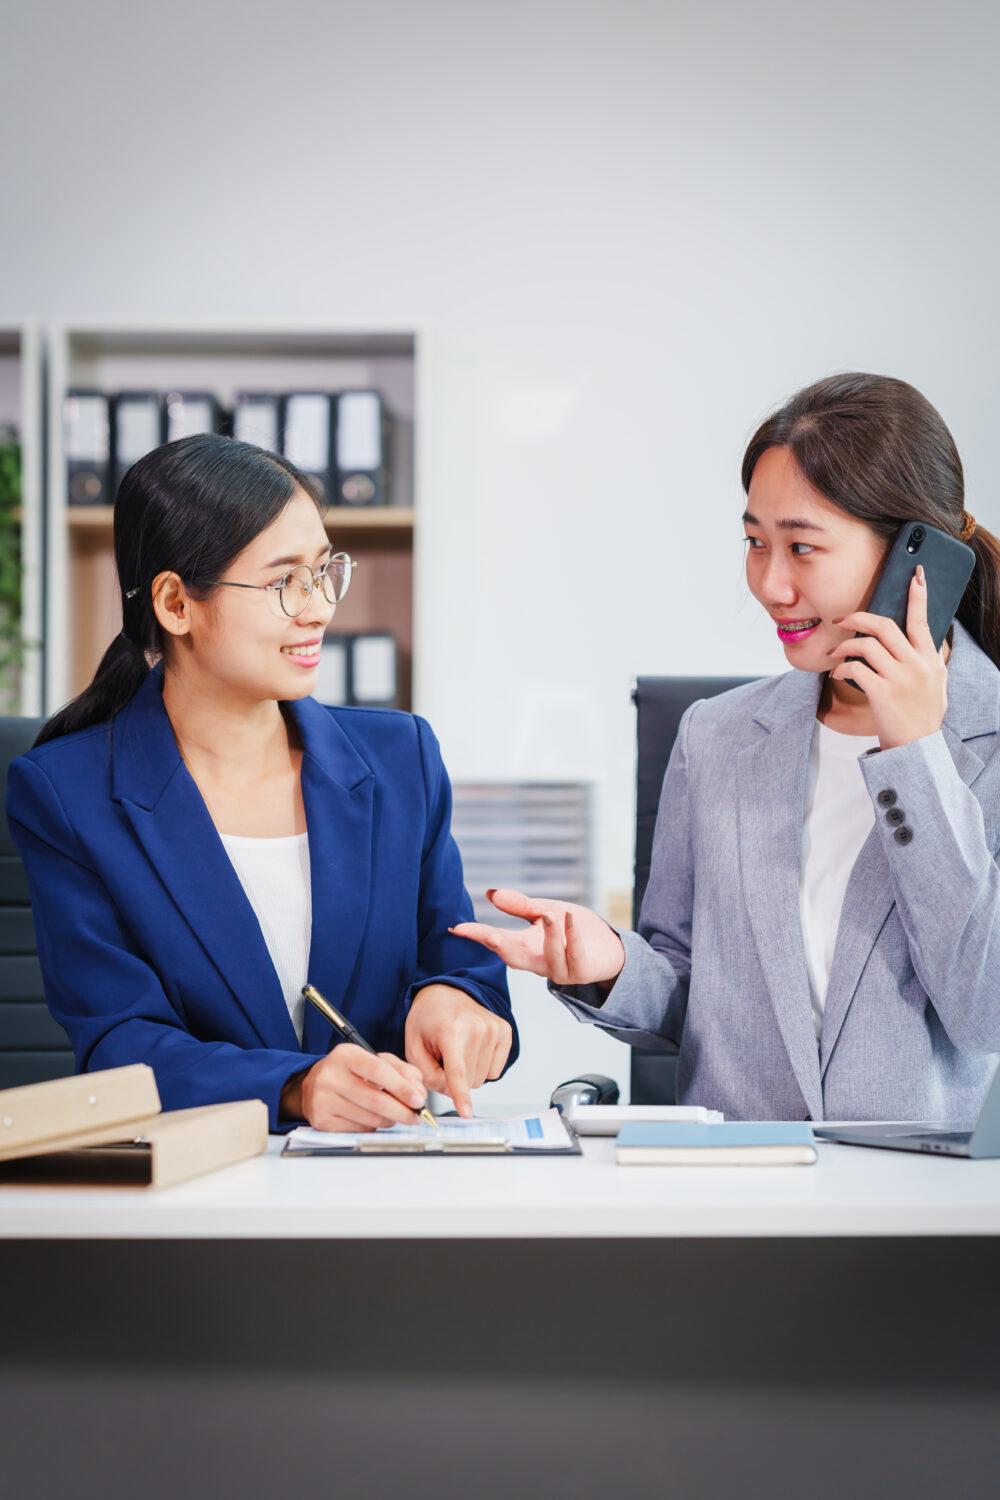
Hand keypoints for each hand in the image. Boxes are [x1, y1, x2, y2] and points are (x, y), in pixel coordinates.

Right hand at [284, 1044, 427, 1131]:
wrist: (313, 1085)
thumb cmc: (348, 1071)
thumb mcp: (373, 1060)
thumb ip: (400, 1070)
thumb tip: (418, 1090)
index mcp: (346, 1055)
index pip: (378, 1070)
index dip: (402, 1087)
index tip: (418, 1099)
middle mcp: (331, 1076)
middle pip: (375, 1100)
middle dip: (402, 1111)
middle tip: (417, 1116)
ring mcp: (323, 1099)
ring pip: (370, 1118)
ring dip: (391, 1120)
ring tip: (396, 1115)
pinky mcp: (322, 1120)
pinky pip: (359, 1129)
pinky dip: (373, 1127)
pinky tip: (373, 1119)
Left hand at [405, 983, 512, 1117]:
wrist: (445, 993)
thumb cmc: (428, 1019)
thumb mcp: (413, 1046)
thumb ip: (427, 1074)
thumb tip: (449, 1092)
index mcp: (450, 1030)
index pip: (457, 1071)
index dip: (461, 1095)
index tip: (466, 1113)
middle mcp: (476, 1028)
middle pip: (470, 1079)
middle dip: (455, 1079)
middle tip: (444, 1057)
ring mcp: (493, 1028)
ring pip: (483, 1077)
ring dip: (469, 1072)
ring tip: (457, 1050)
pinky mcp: (504, 1031)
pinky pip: (495, 1070)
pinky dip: (482, 1066)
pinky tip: (472, 1050)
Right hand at [450, 888, 625, 987]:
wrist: (610, 947)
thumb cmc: (575, 929)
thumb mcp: (545, 912)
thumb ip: (520, 906)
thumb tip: (490, 893)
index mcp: (527, 948)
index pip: (497, 942)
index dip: (478, 935)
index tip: (458, 927)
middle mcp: (539, 963)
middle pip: (513, 957)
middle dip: (496, 945)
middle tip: (482, 932)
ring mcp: (560, 970)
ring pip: (549, 957)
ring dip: (549, 936)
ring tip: (549, 915)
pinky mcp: (581, 971)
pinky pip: (574, 956)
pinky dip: (571, 938)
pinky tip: (568, 919)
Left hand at [826, 566, 948, 748]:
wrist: (916, 749)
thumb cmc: (921, 716)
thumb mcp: (935, 685)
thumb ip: (926, 661)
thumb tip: (916, 638)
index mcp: (931, 660)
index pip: (922, 621)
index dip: (918, 596)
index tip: (915, 575)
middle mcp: (918, 665)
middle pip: (885, 626)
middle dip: (859, 618)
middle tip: (841, 620)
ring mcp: (901, 678)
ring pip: (866, 645)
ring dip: (844, 645)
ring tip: (834, 653)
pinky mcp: (882, 693)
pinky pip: (855, 668)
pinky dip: (841, 668)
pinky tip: (836, 673)